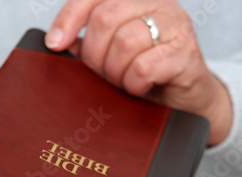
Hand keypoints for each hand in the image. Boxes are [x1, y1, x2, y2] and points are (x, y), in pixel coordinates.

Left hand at [46, 0, 231, 145]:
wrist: (185, 101)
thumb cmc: (148, 76)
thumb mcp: (112, 56)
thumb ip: (89, 44)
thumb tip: (58, 42)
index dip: (69, 18)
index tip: (55, 44)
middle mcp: (158, 3)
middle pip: (104, 18)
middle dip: (95, 55)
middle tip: (103, 74)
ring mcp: (175, 25)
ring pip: (124, 42)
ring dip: (115, 72)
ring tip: (123, 83)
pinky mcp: (186, 52)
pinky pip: (143, 67)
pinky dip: (134, 84)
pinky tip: (139, 88)